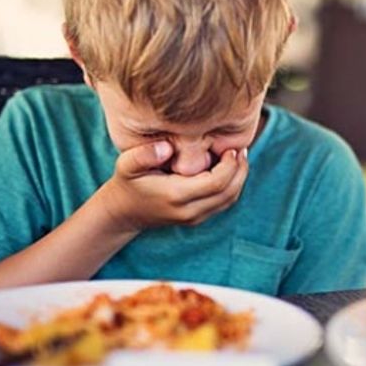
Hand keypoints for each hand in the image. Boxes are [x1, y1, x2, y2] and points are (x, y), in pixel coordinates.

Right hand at [98, 141, 248, 232]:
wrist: (124, 212)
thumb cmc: (127, 183)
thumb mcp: (127, 164)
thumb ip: (144, 154)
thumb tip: (168, 148)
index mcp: (176, 196)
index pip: (216, 183)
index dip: (229, 165)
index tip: (230, 147)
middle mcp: (189, 211)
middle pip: (229, 192)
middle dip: (240, 170)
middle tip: (241, 149)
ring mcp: (194, 218)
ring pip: (229, 199)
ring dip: (239, 178)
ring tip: (238, 156)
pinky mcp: (197, 218)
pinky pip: (223, 203)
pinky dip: (232, 185)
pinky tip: (229, 168)